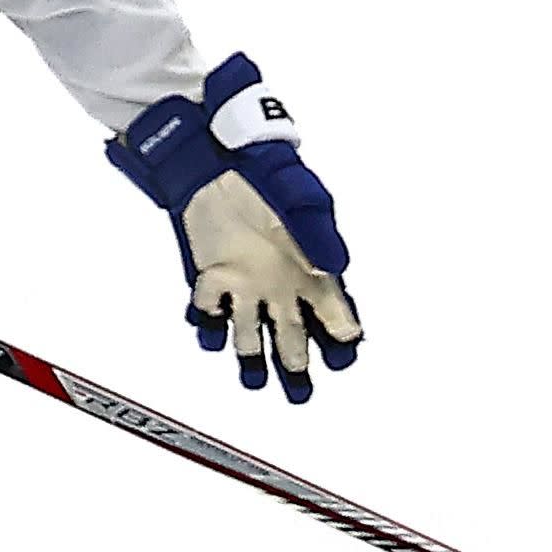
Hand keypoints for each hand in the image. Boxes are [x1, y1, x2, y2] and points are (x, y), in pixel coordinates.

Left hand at [108, 54, 361, 401]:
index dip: (341, 337)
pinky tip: (210, 335)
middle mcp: (282, 284)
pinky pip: (209, 308)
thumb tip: (333, 267)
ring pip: (252, 332)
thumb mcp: (302, 201)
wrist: (213, 157)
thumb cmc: (265, 174)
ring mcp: (246, 282)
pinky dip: (208, 323)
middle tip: (300, 394)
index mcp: (312, 270)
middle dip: (298, 365)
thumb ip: (317, 235)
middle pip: (294, 335)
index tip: (344, 353)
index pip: (334, 314)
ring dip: (252, 357)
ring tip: (254, 380)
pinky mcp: (211, 273)